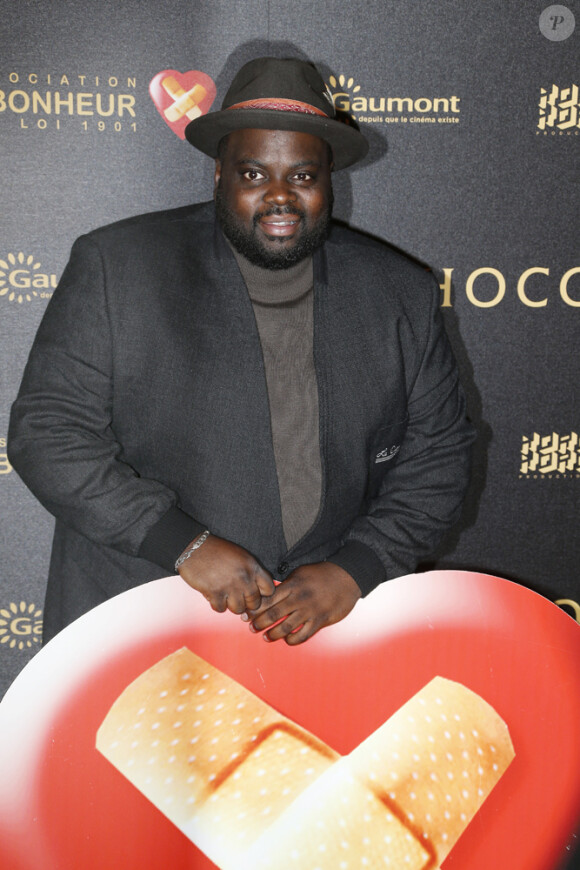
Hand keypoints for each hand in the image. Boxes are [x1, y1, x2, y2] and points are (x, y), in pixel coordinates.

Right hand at [177, 534, 274, 613]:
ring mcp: (230, 586)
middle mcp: (244, 577)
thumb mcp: (240, 556)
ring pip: (239, 609)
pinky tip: (214, 595)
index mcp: (252, 566)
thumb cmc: (216, 551)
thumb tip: (257, 590)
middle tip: (238, 597)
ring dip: (231, 605)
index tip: (255, 593)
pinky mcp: (215, 593)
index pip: (269, 589)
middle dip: (247, 602)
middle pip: (255, 602)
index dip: (262, 594)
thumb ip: (251, 572)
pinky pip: (221, 609)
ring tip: (225, 596)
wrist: (194, 548)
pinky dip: (217, 604)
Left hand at [244, 562, 361, 644]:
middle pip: (273, 614)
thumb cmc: (321, 574)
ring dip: (273, 634)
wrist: (347, 577)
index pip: (267, 599)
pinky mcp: (320, 620)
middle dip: (259, 623)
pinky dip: (292, 640)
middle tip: (252, 628)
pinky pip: (302, 635)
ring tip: (266, 637)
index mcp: (292, 585)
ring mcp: (309, 610)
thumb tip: (268, 594)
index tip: (245, 615)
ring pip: (285, 627)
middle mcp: (298, 598)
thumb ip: (285, 585)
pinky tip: (287, 640)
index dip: (254, 609)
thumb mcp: (300, 573)